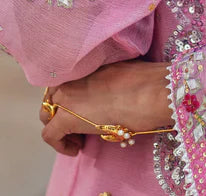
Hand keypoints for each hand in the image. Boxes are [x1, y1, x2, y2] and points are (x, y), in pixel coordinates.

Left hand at [39, 60, 170, 156]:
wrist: (151, 91)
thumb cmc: (147, 81)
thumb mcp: (121, 71)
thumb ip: (104, 79)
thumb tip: (106, 90)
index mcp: (85, 64)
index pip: (65, 80)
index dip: (71, 97)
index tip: (84, 108)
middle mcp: (71, 76)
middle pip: (52, 97)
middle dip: (62, 112)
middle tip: (80, 125)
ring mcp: (66, 96)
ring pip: (47, 114)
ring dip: (60, 127)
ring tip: (79, 138)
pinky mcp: (65, 119)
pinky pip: (50, 135)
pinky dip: (60, 145)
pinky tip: (76, 149)